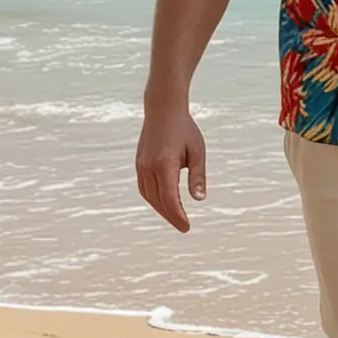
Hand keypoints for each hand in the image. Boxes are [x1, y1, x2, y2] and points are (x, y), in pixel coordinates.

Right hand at [136, 102, 206, 231]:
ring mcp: (141, 165)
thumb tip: (199, 199)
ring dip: (161, 209)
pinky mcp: (139, 163)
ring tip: (175, 217)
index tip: (186, 227)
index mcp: (165, 164)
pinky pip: (144, 187)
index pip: (169, 198)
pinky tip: (163, 203)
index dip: (177, 216)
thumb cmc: (184, 129)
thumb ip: (198, 176)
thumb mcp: (197, 152)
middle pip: (158, 201)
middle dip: (171, 216)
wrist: (163, 110)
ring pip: (149, 196)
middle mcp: (149, 167)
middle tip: (184, 226)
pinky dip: (153, 199)